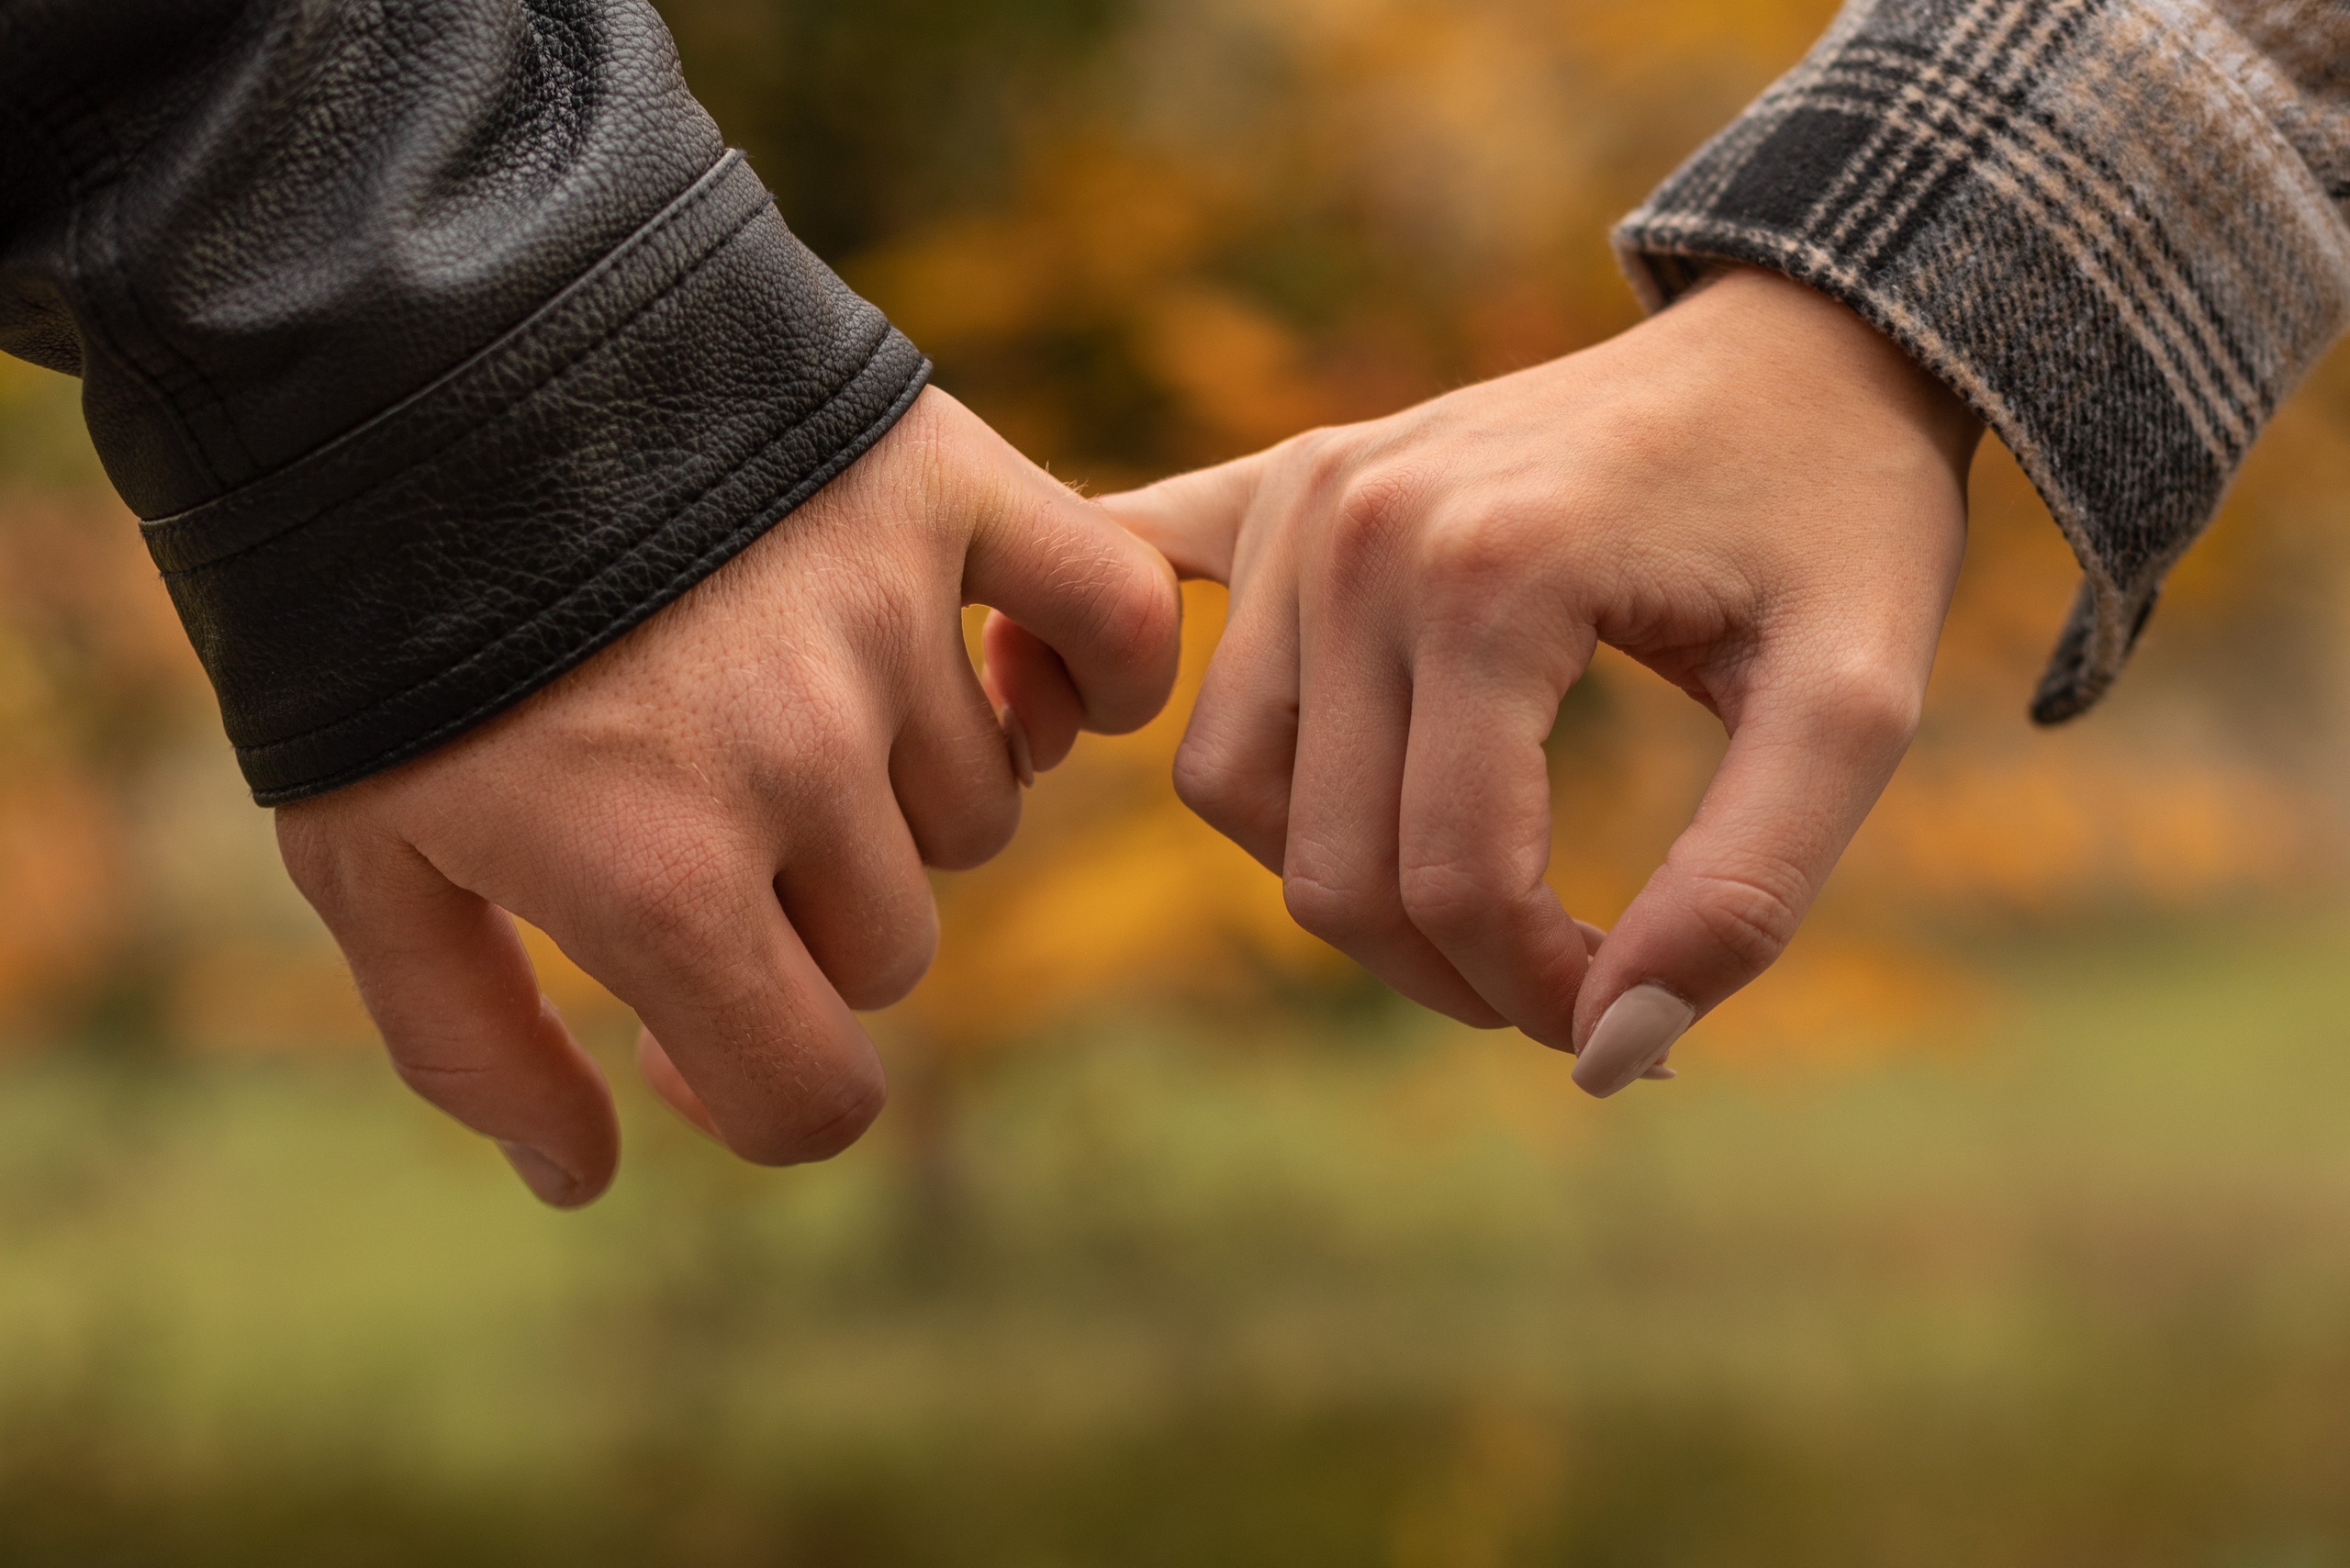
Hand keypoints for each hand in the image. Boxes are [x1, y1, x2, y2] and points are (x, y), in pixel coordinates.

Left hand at [275, 388, 1179, 1204]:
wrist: (405, 354)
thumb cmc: (381, 628)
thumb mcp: (365, 858)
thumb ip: (473, 1045)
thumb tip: (592, 1175)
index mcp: (654, 876)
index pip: (812, 1093)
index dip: (760, 1098)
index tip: (695, 1038)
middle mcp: (794, 762)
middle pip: (894, 944)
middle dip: (803, 917)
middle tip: (711, 816)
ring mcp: (884, 621)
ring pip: (982, 807)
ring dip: (903, 788)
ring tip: (797, 699)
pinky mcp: (940, 489)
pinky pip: (1117, 619)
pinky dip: (1102, 669)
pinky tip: (1025, 678)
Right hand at [1099, 267, 1980, 1096]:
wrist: (1801, 339)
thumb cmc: (1841, 520)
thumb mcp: (1856, 706)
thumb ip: (1744, 894)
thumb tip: (1616, 1056)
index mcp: (1496, 577)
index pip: (1454, 879)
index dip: (1542, 994)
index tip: (1631, 1017)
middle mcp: (1359, 529)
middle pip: (1328, 862)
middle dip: (1445, 970)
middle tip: (1562, 982)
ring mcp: (1300, 497)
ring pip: (1233, 788)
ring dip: (1334, 881)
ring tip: (1461, 894)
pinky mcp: (1276, 480)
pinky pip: (1134, 599)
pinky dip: (1099, 672)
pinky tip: (1094, 728)